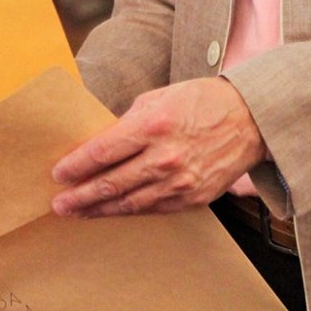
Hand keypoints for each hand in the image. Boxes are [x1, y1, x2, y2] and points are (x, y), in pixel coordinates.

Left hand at [50, 75, 263, 217]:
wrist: (251, 120)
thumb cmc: (204, 101)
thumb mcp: (161, 97)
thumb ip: (129, 120)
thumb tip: (102, 142)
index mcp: (153, 125)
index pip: (102, 151)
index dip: (76, 166)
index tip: (58, 173)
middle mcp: (165, 157)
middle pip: (110, 183)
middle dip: (79, 195)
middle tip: (58, 204)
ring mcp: (179, 182)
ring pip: (128, 203)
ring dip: (98, 209)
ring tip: (77, 213)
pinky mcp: (192, 198)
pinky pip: (152, 209)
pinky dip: (128, 212)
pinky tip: (112, 211)